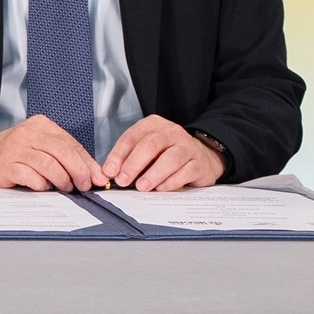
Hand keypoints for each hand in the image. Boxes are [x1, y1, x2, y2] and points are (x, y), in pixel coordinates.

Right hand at [0, 115, 105, 190]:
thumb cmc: (16, 155)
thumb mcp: (42, 148)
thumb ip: (66, 158)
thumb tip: (94, 174)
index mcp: (41, 125)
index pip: (71, 143)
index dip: (87, 163)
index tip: (97, 178)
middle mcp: (28, 133)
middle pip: (63, 152)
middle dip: (79, 172)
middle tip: (84, 185)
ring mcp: (16, 148)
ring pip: (49, 165)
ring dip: (62, 180)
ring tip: (65, 188)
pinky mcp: (7, 165)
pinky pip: (32, 177)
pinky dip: (42, 185)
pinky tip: (42, 187)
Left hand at [101, 116, 226, 190]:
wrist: (203, 157)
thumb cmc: (167, 154)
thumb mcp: (147, 150)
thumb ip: (129, 158)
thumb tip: (110, 174)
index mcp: (154, 125)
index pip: (132, 137)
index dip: (119, 155)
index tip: (110, 171)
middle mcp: (172, 132)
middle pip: (151, 145)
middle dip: (134, 164)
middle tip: (123, 180)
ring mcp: (188, 147)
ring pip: (170, 159)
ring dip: (153, 174)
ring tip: (142, 187)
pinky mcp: (199, 163)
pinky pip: (185, 172)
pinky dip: (171, 182)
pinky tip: (161, 188)